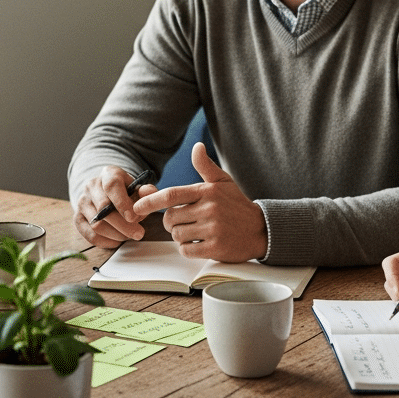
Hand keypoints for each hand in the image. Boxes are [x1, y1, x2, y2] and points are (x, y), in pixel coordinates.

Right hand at [73, 165, 154, 246]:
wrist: (106, 192)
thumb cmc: (125, 191)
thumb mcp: (137, 187)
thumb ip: (146, 191)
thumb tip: (150, 193)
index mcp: (108, 174)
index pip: (112, 186)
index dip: (122, 203)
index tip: (133, 217)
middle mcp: (91, 186)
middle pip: (103, 209)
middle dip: (123, 225)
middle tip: (139, 233)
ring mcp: (82, 202)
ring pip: (96, 224)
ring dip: (116, 234)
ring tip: (129, 236)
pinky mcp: (77, 218)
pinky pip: (90, 235)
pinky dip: (105, 242)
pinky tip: (117, 241)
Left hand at [131, 143, 265, 261]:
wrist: (261, 230)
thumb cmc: (237, 205)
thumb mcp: (223, 182)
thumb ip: (206, 166)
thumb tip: (197, 147)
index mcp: (207, 191)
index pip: (172, 194)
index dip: (151, 201)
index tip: (137, 206)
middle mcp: (209, 209)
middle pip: (171, 218)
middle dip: (171, 223)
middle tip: (182, 222)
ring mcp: (213, 229)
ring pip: (177, 235)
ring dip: (180, 236)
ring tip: (194, 232)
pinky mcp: (215, 248)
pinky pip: (187, 250)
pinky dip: (188, 249)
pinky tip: (199, 244)